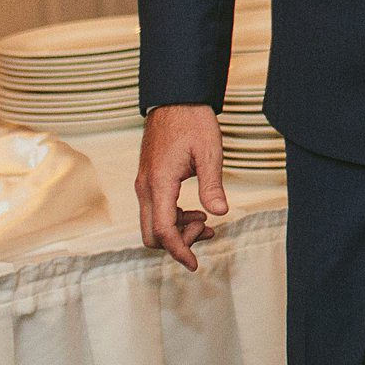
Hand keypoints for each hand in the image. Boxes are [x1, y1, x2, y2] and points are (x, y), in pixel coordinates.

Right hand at [136, 102, 227, 270]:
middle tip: (207, 232)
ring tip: (206, 221)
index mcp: (159, 183)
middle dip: (178, 241)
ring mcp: (144, 183)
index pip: (163, 230)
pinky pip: (155, 210)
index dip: (179, 250)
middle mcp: (145, 187)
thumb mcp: (209, 153)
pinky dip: (173, 218)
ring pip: (152, 223)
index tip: (194, 264)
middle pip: (151, 234)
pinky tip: (196, 211)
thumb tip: (220, 213)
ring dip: (178, 230)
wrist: (175, 99)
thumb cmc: (193, 122)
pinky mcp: (149, 180)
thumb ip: (212, 185)